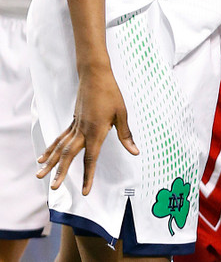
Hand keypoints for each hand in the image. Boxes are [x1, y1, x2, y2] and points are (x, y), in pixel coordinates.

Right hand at [36, 65, 137, 194]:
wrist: (96, 76)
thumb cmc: (111, 94)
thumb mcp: (122, 114)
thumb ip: (126, 135)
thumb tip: (135, 152)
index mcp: (96, 132)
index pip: (91, 159)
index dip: (89, 176)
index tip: (85, 191)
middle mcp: (82, 131)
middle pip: (69, 156)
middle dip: (61, 172)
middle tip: (53, 188)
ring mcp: (75, 126)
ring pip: (60, 148)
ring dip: (50, 162)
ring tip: (40, 175)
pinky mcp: (73, 121)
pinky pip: (60, 138)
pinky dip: (52, 148)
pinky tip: (44, 156)